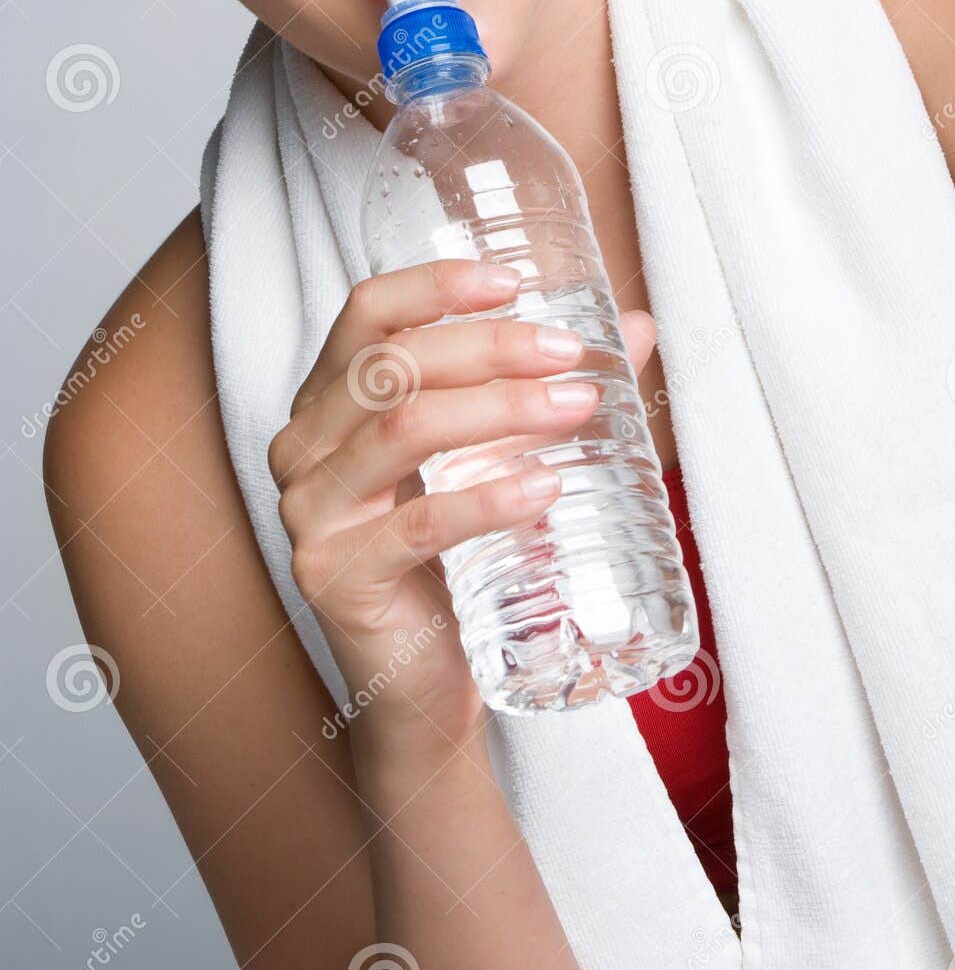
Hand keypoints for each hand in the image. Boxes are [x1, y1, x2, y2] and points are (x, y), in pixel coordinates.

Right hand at [267, 259, 656, 757]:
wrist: (424, 687)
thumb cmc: (456, 560)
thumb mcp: (497, 460)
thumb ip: (550, 392)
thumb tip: (637, 329)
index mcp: (329, 402)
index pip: (366, 314)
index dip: (434, 285)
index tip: (511, 281)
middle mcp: (303, 446)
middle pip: (392, 363)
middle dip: (490, 347)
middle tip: (571, 356)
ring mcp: (311, 513)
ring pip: (402, 428)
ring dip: (499, 409)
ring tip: (576, 408)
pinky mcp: (336, 576)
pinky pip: (417, 524)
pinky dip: (487, 499)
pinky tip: (544, 490)